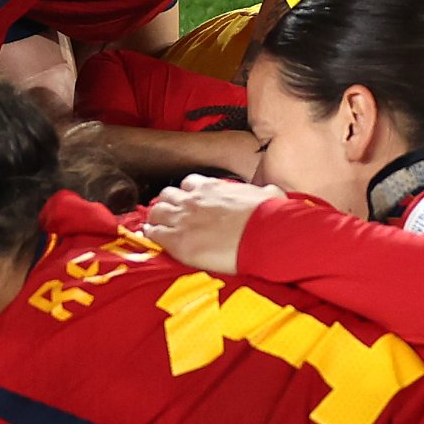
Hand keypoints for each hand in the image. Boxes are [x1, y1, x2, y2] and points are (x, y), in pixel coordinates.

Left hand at [134, 173, 274, 277]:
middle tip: (171, 215)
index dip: (187, 193)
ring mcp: (182, 218)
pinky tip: (151, 238)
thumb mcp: (270, 195)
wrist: (263, 235)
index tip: (190, 201)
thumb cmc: (268, 217)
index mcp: (212, 187)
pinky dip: (150, 235)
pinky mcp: (177, 240)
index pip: (189, 183)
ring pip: (155, 212)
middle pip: (167, 195)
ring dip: (156, 218)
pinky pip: (153, 233)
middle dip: (168, 204)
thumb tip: (273, 192)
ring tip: (157, 226)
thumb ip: (265, 191)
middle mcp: (193, 199)